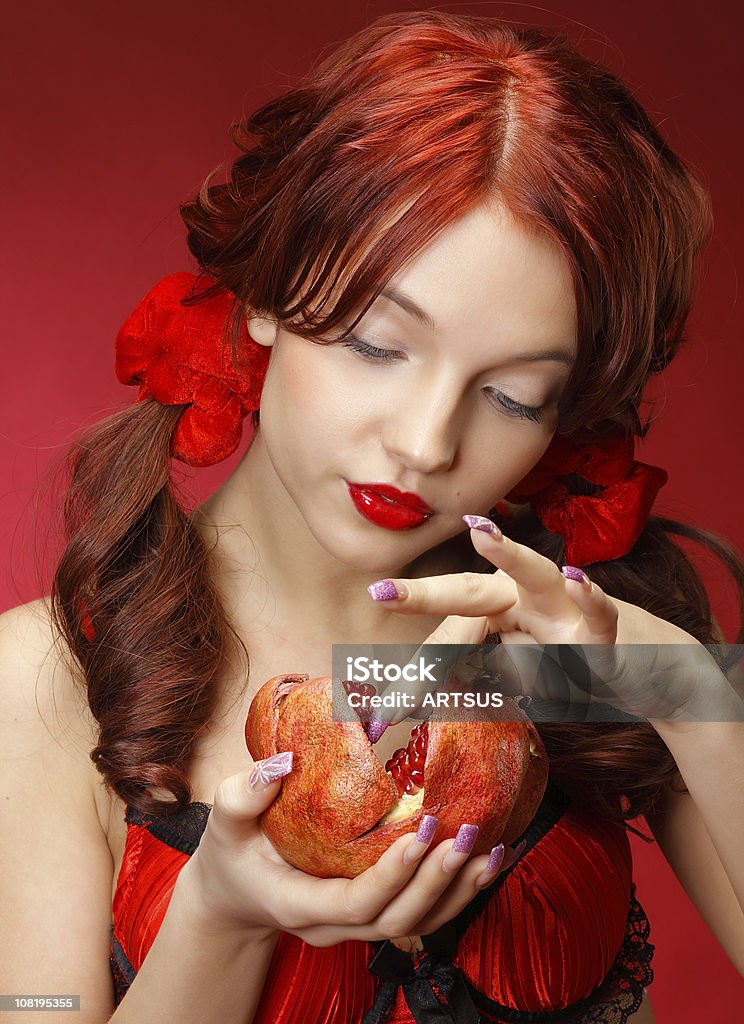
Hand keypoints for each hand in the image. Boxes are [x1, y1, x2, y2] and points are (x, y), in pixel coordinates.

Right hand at [179, 755, 517, 948]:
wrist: (235, 894)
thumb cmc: (231, 853)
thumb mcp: (225, 822)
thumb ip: (244, 793)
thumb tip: (281, 762)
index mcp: (299, 905)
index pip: (355, 903)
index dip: (393, 875)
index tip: (421, 832)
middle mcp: (333, 926)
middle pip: (397, 920)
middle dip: (438, 882)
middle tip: (470, 833)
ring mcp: (355, 927)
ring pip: (416, 924)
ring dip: (459, 891)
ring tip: (493, 851)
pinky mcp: (373, 916)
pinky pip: (421, 914)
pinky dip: (457, 893)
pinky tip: (486, 862)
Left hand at [366, 515, 740, 724]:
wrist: (648, 671)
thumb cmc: (570, 665)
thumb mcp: (512, 681)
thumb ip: (466, 682)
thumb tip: (405, 700)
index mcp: (496, 611)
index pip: (449, 636)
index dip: (418, 669)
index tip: (385, 706)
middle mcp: (525, 600)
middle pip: (471, 591)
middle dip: (426, 593)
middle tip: (381, 594)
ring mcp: (565, 609)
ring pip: (537, 576)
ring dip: (512, 554)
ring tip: (482, 534)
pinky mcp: (607, 627)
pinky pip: (599, 612)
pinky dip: (591, 598)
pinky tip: (580, 579)